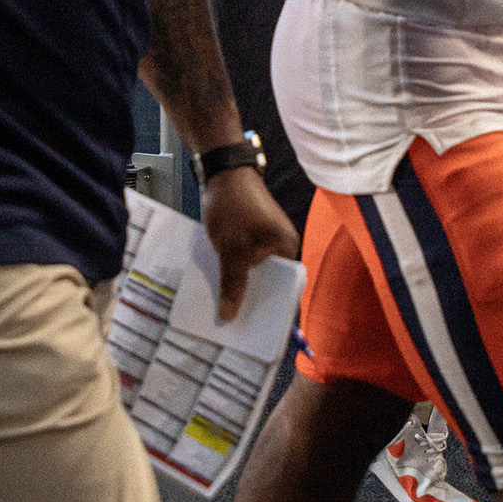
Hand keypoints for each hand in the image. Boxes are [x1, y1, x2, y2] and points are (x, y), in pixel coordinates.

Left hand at [201, 166, 298, 321]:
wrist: (221, 170)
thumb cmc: (233, 206)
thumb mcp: (232, 249)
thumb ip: (233, 283)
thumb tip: (229, 316)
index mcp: (287, 248)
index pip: (283, 288)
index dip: (269, 308)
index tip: (253, 331)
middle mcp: (279, 246)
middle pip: (265, 282)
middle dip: (248, 300)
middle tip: (231, 325)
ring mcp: (264, 240)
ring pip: (249, 272)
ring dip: (235, 285)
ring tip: (220, 310)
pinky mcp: (248, 235)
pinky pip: (241, 260)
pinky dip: (230, 270)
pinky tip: (215, 285)